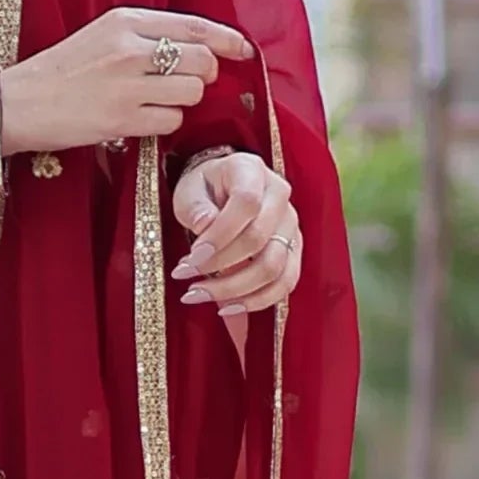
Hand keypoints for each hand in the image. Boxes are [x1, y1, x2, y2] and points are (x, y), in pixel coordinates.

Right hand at [0, 6, 253, 156]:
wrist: (18, 103)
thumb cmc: (61, 71)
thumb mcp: (101, 36)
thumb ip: (146, 36)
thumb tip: (201, 48)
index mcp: (125, 20)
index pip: (193, 26)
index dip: (226, 40)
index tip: (242, 50)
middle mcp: (129, 48)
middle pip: (200, 60)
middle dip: (203, 76)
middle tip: (187, 83)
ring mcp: (126, 85)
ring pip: (190, 92)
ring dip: (182, 101)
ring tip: (154, 102)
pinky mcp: (121, 120)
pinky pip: (170, 122)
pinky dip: (164, 124)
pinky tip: (141, 120)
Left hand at [171, 151, 301, 313]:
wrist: (224, 189)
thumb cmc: (204, 189)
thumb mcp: (189, 190)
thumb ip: (196, 207)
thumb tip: (205, 227)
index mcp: (252, 170)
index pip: (246, 203)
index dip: (220, 235)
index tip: (191, 256)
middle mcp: (280, 195)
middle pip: (260, 240)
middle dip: (220, 265)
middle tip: (185, 277)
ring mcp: (291, 224)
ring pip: (274, 268)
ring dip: (235, 289)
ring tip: (198, 295)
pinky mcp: (293, 250)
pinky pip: (285, 283)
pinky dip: (257, 301)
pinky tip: (227, 307)